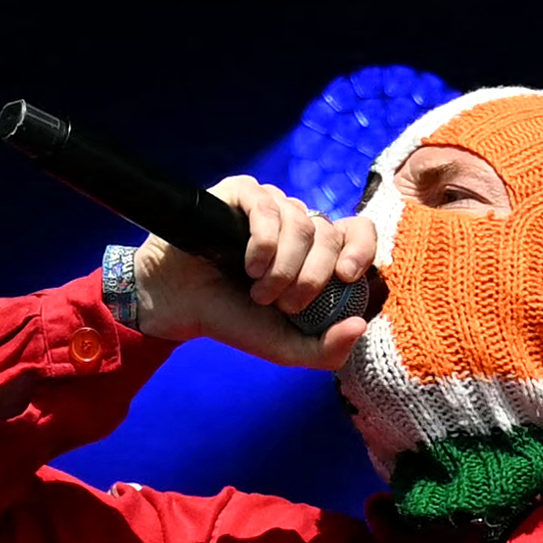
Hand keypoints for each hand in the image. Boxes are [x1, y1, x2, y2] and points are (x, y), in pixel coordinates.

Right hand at [117, 178, 382, 369]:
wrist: (181, 305)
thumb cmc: (236, 321)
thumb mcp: (286, 347)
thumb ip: (328, 349)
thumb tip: (361, 325)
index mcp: (317, 253)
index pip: (359, 232)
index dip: (361, 249)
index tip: (346, 277)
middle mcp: (298, 224)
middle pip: (329, 236)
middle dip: (310, 278)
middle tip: (282, 304)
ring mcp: (271, 206)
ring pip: (301, 223)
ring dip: (283, 268)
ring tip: (258, 291)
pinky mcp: (242, 193)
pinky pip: (268, 207)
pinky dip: (264, 244)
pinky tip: (249, 266)